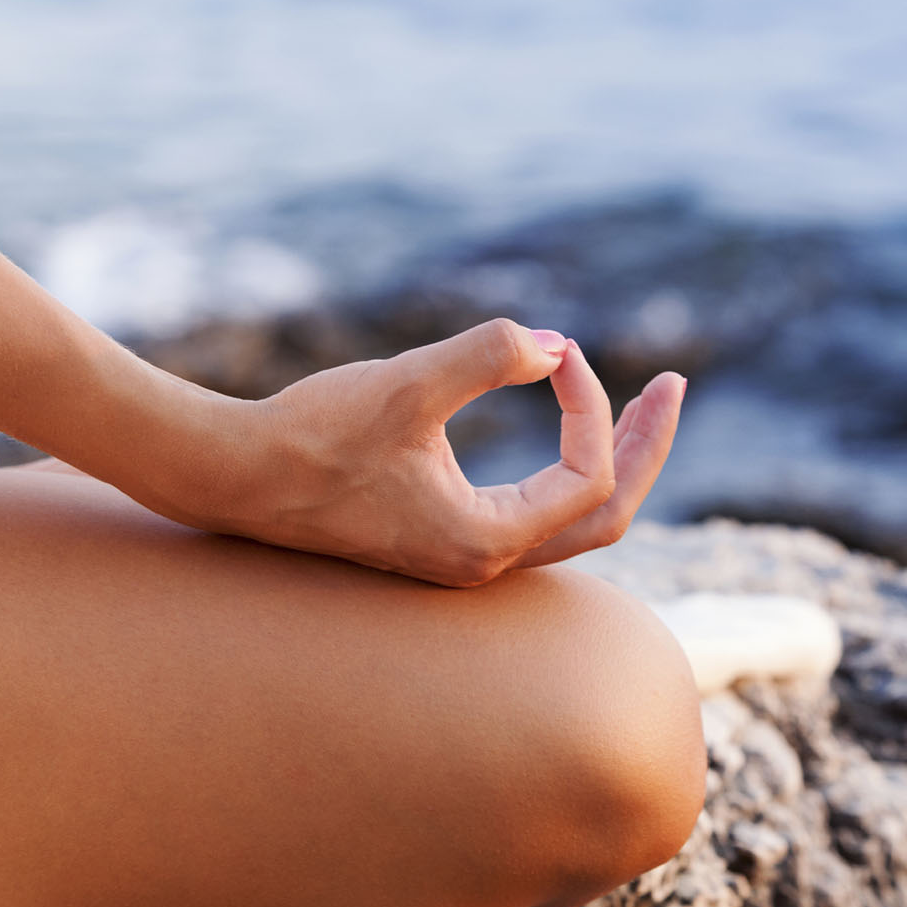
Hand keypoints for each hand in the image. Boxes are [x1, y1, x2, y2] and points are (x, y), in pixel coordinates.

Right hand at [170, 318, 683, 586]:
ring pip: (577, 518)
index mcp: (486, 541)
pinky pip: (540, 512)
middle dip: (647, 447)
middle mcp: (487, 561)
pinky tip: (572, 425)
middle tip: (674, 385)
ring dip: (616, 458)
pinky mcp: (448, 537)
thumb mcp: (405, 383)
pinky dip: (572, 467)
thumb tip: (554, 344)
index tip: (556, 351)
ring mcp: (469, 555)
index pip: (587, 475)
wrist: (231, 476)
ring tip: (645, 402)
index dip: (590, 406)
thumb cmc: (310, 434)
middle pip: (608, 514)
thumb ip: (487, 355)